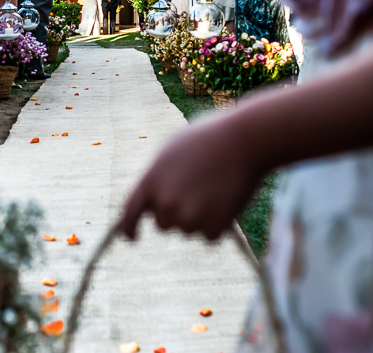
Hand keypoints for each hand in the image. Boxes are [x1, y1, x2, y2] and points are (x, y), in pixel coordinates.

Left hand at [119, 111, 266, 240]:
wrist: (244, 140)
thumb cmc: (209, 137)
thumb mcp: (172, 149)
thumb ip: (159, 175)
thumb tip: (157, 195)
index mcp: (150, 181)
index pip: (129, 214)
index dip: (128, 228)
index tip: (132, 236)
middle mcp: (165, 203)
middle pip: (163, 224)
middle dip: (176, 213)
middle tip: (197, 190)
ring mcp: (189, 217)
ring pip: (189, 229)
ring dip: (200, 216)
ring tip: (215, 187)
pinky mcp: (213, 227)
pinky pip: (210, 235)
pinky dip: (219, 223)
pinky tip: (227, 198)